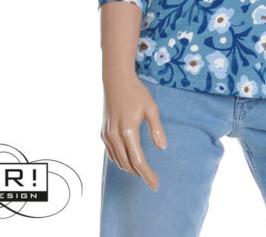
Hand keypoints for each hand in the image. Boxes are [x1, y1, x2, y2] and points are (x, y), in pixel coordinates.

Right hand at [101, 73, 166, 189]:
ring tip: (143, 170)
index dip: (147, 175)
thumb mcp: (151, 108)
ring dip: (130, 168)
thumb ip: (156, 129)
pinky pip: (111, 153)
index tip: (156, 185)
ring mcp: (107, 135)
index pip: (138, 161)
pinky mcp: (103, 132)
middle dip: (140, 174)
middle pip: (127, 164)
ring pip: (118, 161)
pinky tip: (128, 159)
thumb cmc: (136, 92)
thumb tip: (162, 148)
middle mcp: (115, 136)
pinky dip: (120, 160)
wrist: (116, 80)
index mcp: (128, 131)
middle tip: (152, 179)